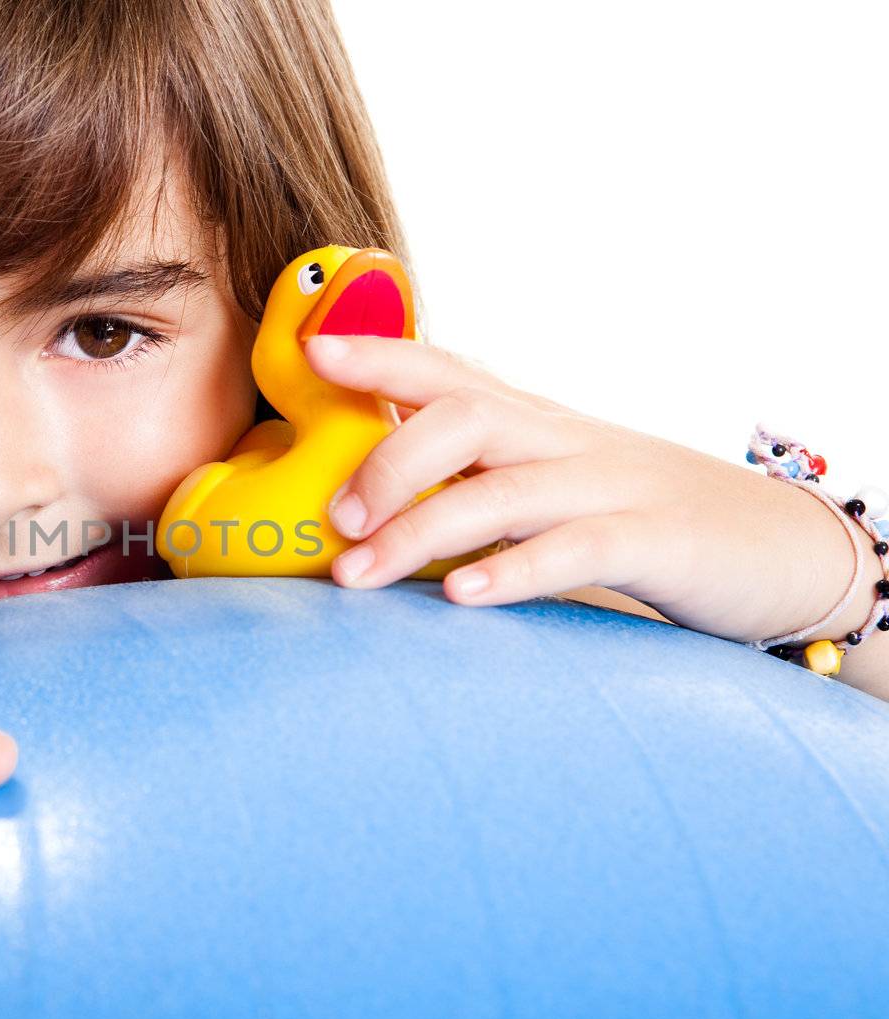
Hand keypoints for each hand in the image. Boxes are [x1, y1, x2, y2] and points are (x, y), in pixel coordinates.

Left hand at [305, 334, 869, 644]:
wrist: (779, 547)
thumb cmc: (635, 516)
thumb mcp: (549, 483)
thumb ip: (470, 481)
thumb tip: (362, 504)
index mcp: (532, 422)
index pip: (447, 369)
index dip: (379, 353)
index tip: (311, 351)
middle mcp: (564, 441)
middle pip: (465, 416)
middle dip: (387, 462)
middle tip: (333, 521)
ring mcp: (610, 487)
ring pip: (503, 489)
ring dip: (419, 532)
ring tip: (357, 574)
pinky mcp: (655, 543)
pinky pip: (577, 548)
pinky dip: (512, 570)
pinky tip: (460, 597)